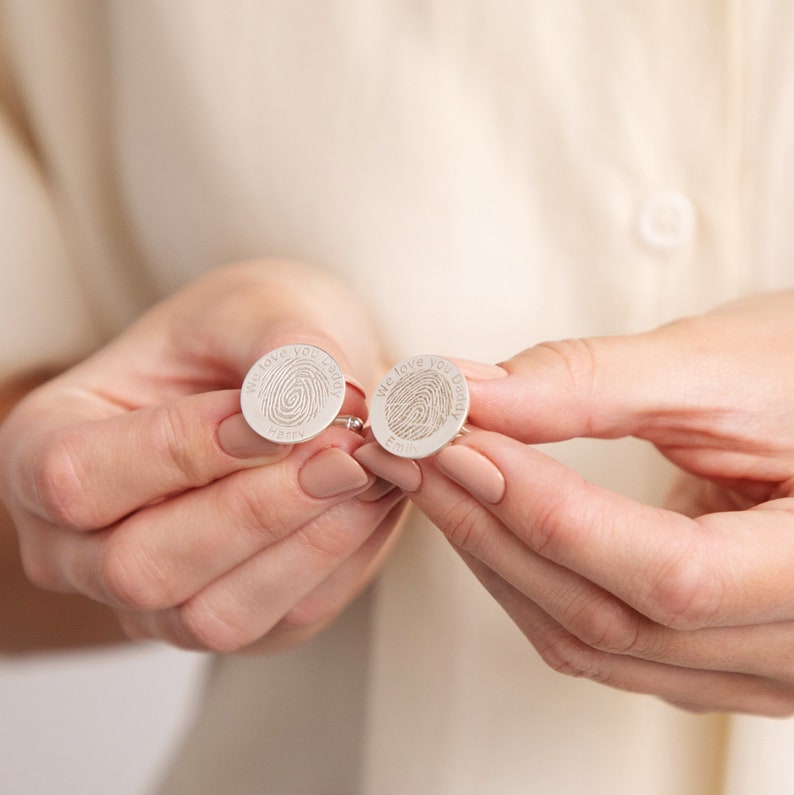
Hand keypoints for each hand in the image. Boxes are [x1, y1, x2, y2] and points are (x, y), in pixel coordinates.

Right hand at [0, 261, 404, 651]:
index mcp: (47, 447)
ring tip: (369, 471)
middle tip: (346, 451)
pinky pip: (282, 619)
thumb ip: (280, 350)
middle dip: (257, 509)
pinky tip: (373, 499)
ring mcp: (151, 598)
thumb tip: (315, 402)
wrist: (287, 382)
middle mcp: (80, 544)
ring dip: (307, 544)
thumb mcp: (255, 309)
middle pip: (141, 566)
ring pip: (214, 616)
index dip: (181, 450)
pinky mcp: (229, 618)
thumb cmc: (245, 335)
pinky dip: (339, 560)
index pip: (79, 477)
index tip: (276, 414)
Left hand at [395, 290, 793, 713]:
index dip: (541, 506)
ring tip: (435, 479)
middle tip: (416, 452)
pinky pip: (600, 641)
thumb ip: (588, 382)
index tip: (454, 441)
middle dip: (491, 528)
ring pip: (592, 643)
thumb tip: (468, 393)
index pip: (664, 571)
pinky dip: (529, 579)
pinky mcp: (711, 650)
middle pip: (610, 619)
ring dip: (496, 558)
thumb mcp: (721, 365)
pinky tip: (485, 522)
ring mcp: (754, 664)